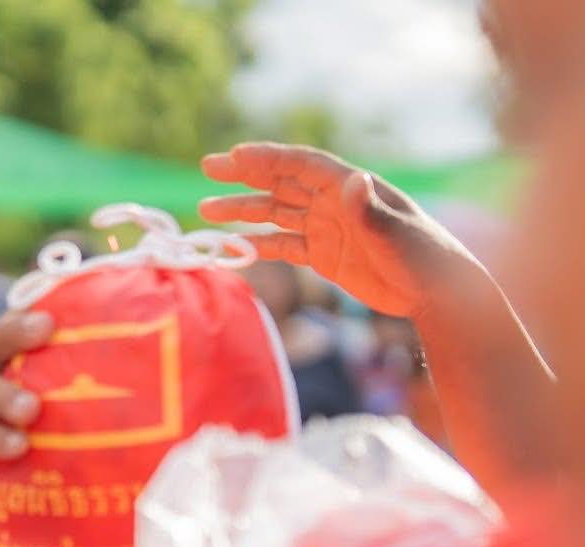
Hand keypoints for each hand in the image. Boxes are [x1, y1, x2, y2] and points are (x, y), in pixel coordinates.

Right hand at [0, 310, 52, 517]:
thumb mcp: (29, 427)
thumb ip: (66, 411)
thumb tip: (146, 413)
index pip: (12, 331)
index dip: (31, 312)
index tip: (60, 305)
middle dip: (15, 334)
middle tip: (45, 328)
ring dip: (2, 395)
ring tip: (31, 410)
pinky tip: (16, 447)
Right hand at [199, 143, 480, 319]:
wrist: (437, 294)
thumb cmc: (426, 258)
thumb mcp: (398, 235)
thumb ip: (370, 211)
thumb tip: (352, 180)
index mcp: (352, 188)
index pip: (302, 165)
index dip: (268, 158)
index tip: (235, 156)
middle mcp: (335, 202)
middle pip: (281, 182)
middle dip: (244, 175)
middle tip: (208, 168)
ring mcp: (327, 228)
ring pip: (276, 213)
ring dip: (242, 210)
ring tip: (206, 209)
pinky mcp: (323, 256)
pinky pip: (283, 246)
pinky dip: (258, 244)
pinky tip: (232, 245)